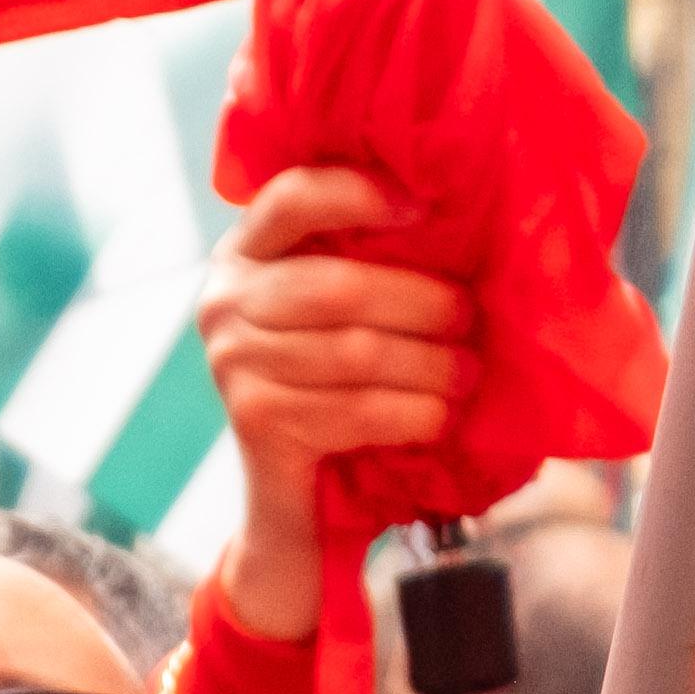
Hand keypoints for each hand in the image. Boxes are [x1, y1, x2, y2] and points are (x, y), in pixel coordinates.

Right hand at [196, 162, 473, 641]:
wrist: (293, 500)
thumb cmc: (333, 385)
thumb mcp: (337, 311)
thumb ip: (367, 261)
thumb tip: (462, 211)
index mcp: (244, 253)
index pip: (291, 197)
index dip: (356, 193)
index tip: (422, 208)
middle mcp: (223, 301)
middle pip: (338, 286)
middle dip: (421, 302)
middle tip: (471, 320)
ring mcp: (231, 363)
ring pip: (356, 352)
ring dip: (430, 365)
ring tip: (467, 373)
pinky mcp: (255, 421)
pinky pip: (356, 409)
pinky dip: (414, 412)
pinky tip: (441, 414)